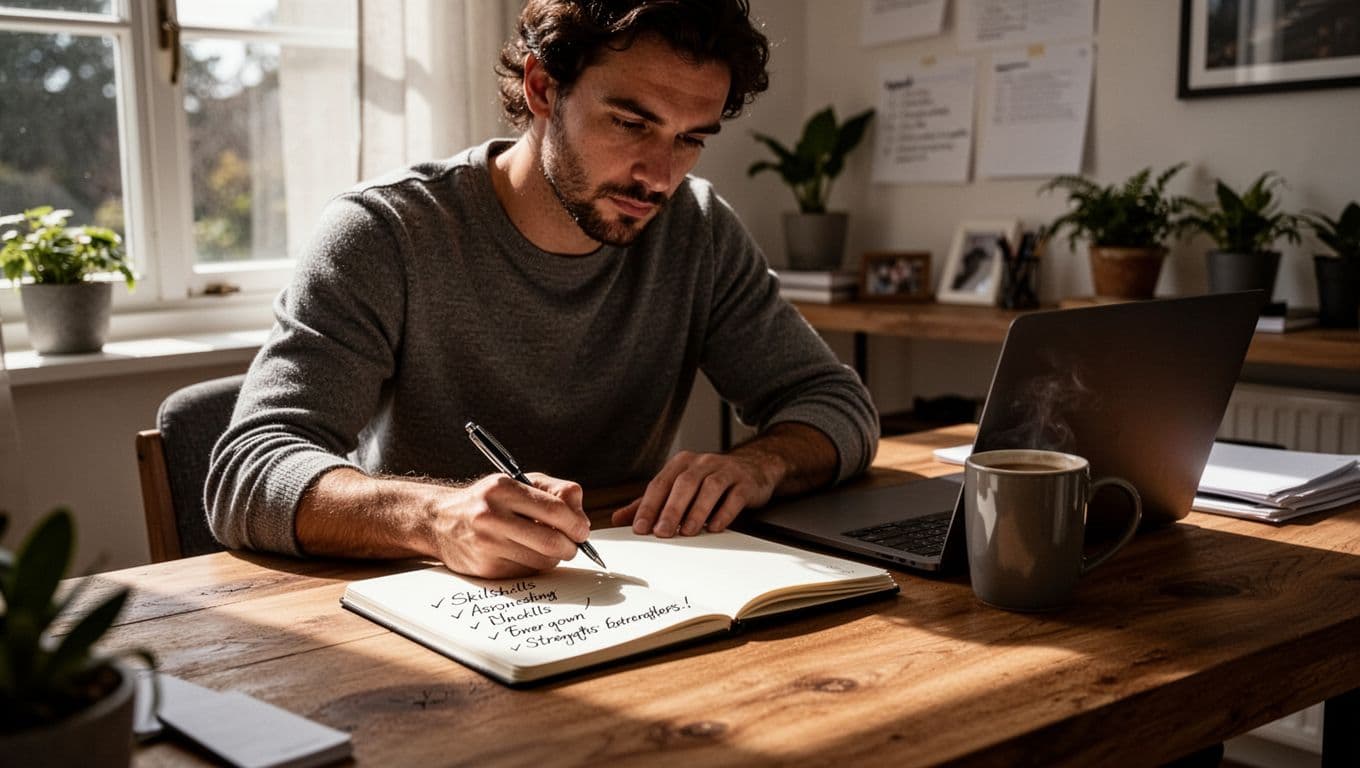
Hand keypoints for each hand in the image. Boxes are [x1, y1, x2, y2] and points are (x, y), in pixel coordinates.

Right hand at [426, 472, 589, 577]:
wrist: (440, 521)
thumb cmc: (488, 500)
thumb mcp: (518, 482)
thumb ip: (555, 491)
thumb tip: (581, 516)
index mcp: (502, 489)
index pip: (554, 510)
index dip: (576, 523)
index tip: (582, 530)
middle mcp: (491, 516)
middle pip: (552, 541)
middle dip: (571, 546)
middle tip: (573, 544)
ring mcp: (487, 545)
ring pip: (542, 561)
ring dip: (554, 557)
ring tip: (546, 546)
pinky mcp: (486, 569)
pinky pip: (527, 573)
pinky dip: (534, 565)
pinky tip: (524, 553)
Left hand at [610, 450, 776, 536]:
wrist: (752, 467)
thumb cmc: (709, 480)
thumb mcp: (678, 486)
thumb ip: (650, 502)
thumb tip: (619, 518)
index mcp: (681, 464)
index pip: (660, 483)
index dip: (649, 506)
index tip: (640, 527)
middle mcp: (702, 463)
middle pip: (683, 484)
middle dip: (671, 510)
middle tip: (662, 533)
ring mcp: (725, 470)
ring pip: (709, 488)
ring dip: (697, 511)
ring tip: (687, 531)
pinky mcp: (745, 482)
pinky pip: (734, 496)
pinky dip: (724, 512)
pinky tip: (715, 527)